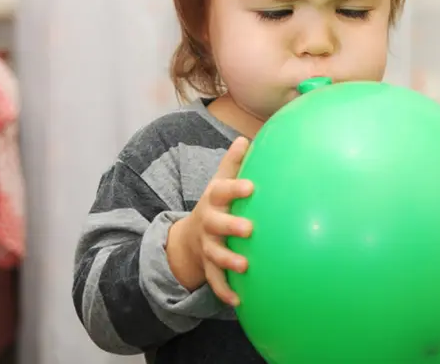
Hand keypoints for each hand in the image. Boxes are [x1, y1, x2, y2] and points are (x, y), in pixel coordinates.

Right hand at [168, 137, 253, 305]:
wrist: (188, 236)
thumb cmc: (216, 205)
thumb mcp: (220, 182)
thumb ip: (234, 163)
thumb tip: (247, 138)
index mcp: (214, 201)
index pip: (222, 191)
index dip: (235, 189)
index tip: (251, 187)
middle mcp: (208, 223)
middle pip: (217, 224)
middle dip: (231, 226)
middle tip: (249, 229)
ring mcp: (207, 246)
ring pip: (215, 254)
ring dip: (228, 261)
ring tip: (244, 266)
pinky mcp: (208, 266)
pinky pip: (215, 281)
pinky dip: (225, 291)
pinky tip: (239, 301)